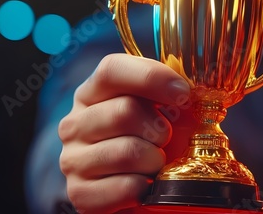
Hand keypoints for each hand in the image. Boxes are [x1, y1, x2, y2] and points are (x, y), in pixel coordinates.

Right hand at [58, 53, 192, 213]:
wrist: (128, 189)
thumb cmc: (147, 143)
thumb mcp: (156, 112)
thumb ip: (168, 94)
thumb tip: (189, 90)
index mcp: (92, 93)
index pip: (112, 69)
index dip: (152, 77)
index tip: (183, 94)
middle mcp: (74, 123)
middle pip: (124, 111)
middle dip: (159, 128)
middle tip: (165, 139)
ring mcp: (72, 159)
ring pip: (127, 151)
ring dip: (154, 160)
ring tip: (154, 163)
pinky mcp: (79, 193)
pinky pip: (126, 187)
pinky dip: (145, 187)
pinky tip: (144, 184)